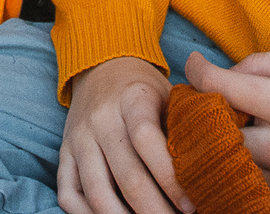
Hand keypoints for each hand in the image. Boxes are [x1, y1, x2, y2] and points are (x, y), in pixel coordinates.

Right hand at [59, 56, 191, 213]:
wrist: (101, 70)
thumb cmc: (145, 91)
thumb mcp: (168, 96)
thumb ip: (183, 129)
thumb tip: (205, 176)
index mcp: (131, 98)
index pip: (147, 139)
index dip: (170, 178)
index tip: (191, 204)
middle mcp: (100, 119)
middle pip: (127, 176)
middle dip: (155, 210)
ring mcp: (78, 139)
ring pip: (97, 193)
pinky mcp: (64, 154)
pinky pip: (68, 194)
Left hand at [186, 47, 269, 213]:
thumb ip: (263, 63)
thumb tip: (223, 74)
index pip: (219, 90)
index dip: (198, 74)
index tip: (194, 67)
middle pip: (216, 137)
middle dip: (205, 117)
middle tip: (204, 104)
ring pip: (232, 171)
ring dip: (223, 151)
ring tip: (228, 132)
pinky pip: (257, 198)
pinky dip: (248, 179)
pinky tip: (253, 161)